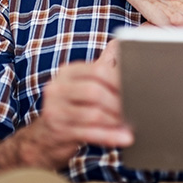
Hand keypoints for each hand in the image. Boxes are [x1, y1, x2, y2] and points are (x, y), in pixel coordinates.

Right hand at [31, 40, 132, 169]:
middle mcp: (57, 88)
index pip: (98, 71)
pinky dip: (110, 136)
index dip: (120, 81)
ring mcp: (55, 110)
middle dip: (119, 102)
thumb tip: (118, 44)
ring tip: (132, 123)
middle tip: (137, 109)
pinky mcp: (58, 131)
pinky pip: (89, 133)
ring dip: (116, 121)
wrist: (44, 138)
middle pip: (95, 92)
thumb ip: (101, 66)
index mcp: (67, 72)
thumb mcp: (83, 84)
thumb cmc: (70, 107)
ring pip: (93, 114)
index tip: (138, 89)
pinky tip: (124, 138)